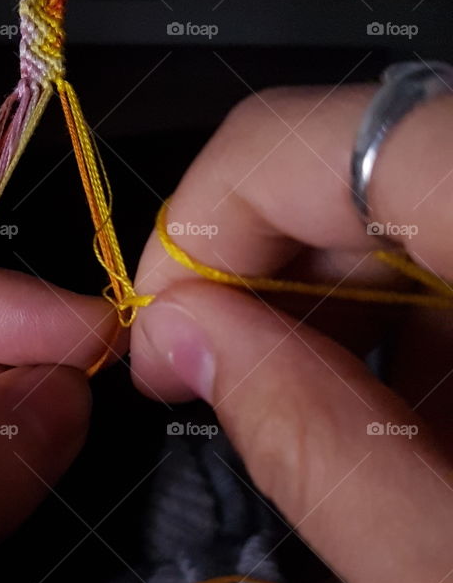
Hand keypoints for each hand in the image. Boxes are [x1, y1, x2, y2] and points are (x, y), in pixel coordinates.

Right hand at [130, 84, 452, 582]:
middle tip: (209, 384)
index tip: (161, 337)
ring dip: (342, 303)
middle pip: (374, 157)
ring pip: (421, 197)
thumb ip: (310, 444)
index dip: (206, 222)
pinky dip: (417, 319)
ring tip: (323, 429)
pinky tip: (412, 422)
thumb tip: (181, 333)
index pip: (326, 139)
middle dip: (263, 268)